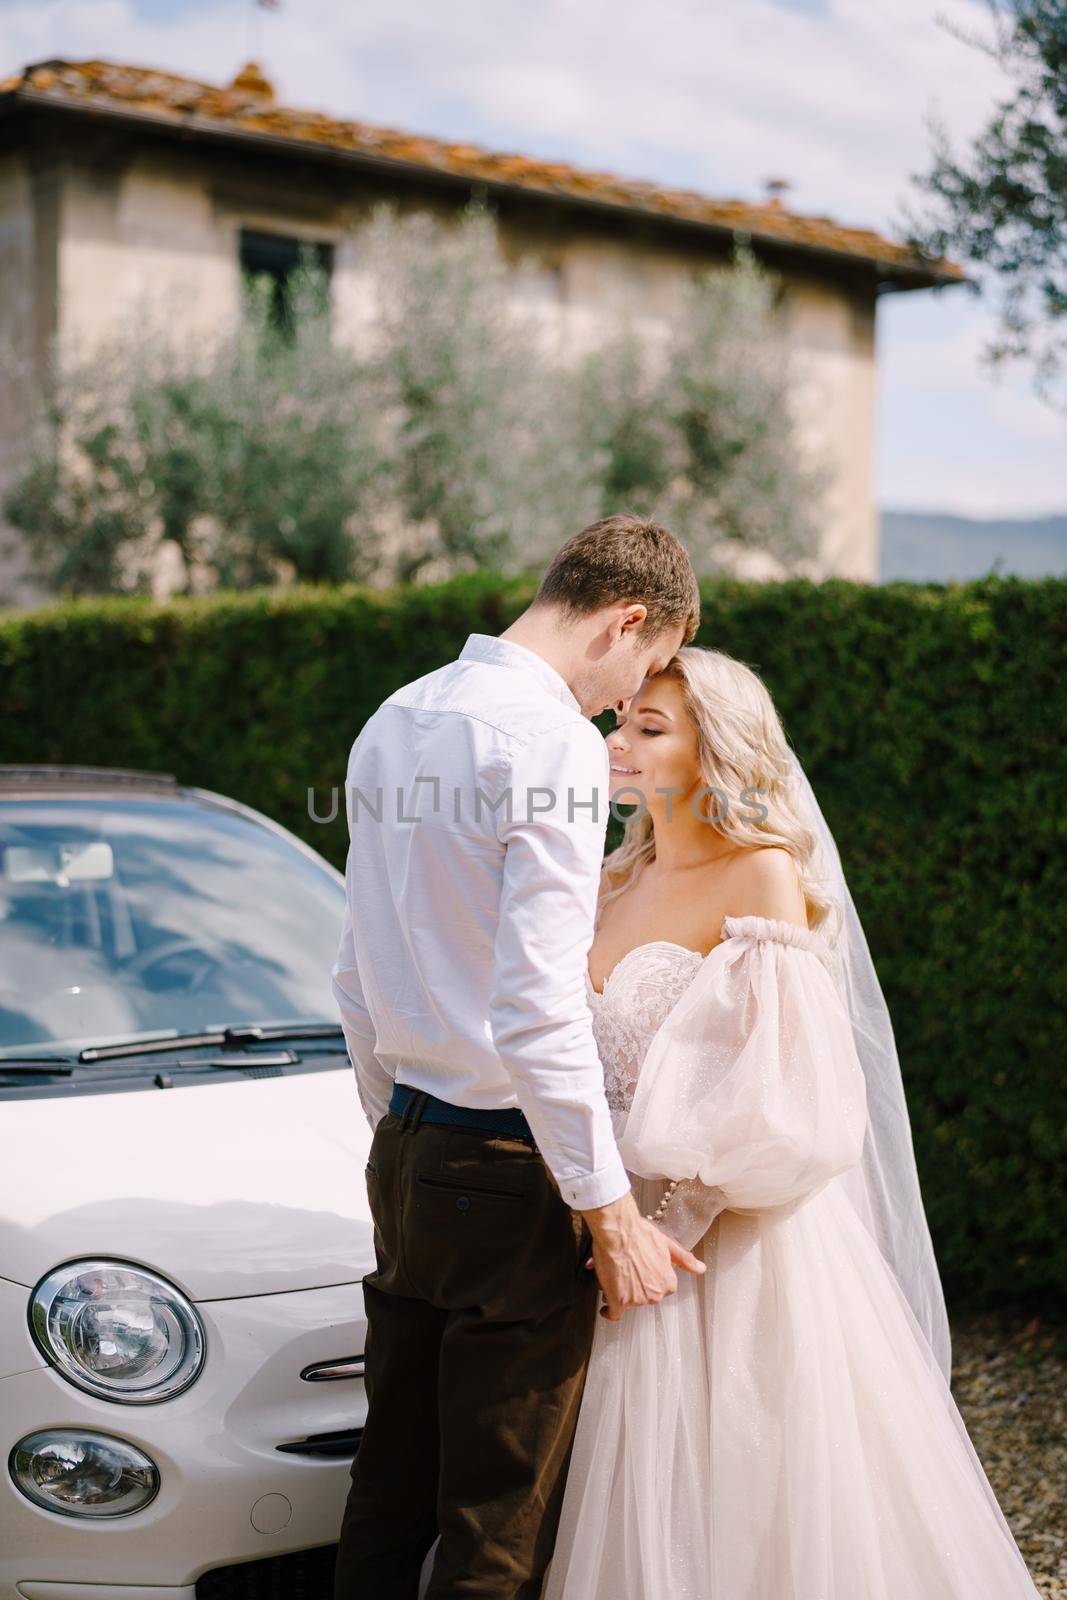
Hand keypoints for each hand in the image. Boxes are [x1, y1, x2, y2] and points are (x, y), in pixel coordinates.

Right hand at [580, 1190, 705, 1320]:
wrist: (619, 1232)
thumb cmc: (640, 1234)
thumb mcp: (668, 1244)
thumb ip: (685, 1260)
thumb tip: (701, 1269)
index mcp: (667, 1283)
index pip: (659, 1289)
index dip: (648, 1279)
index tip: (641, 1273)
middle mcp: (655, 1295)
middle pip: (643, 1296)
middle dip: (634, 1286)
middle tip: (626, 1269)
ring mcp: (636, 1300)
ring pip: (627, 1301)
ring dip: (620, 1292)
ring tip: (614, 1273)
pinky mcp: (618, 1301)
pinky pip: (614, 1313)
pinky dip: (610, 1311)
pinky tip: (607, 1308)